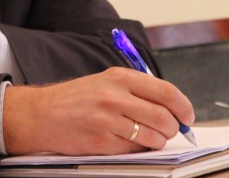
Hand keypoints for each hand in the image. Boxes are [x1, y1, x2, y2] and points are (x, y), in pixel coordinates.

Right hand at [3, 67, 194, 155]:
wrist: (42, 114)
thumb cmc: (75, 99)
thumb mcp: (105, 82)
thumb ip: (136, 91)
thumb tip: (171, 108)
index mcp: (119, 77)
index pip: (166, 92)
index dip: (183, 107)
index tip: (187, 116)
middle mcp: (114, 96)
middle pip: (163, 117)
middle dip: (172, 128)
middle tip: (169, 130)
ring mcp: (107, 120)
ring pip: (153, 137)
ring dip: (156, 141)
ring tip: (145, 137)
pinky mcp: (101, 142)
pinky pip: (134, 150)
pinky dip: (137, 149)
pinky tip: (126, 142)